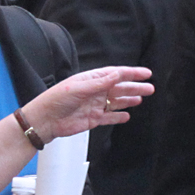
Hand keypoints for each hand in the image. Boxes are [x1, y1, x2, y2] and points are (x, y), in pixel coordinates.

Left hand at [25, 66, 153, 140]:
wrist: (45, 120)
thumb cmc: (56, 99)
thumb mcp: (79, 88)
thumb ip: (100, 83)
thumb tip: (117, 75)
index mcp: (92, 80)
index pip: (116, 74)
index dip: (132, 73)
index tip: (146, 73)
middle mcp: (96, 91)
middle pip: (120, 88)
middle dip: (135, 87)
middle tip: (150, 88)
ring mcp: (96, 105)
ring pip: (117, 102)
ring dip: (129, 100)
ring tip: (141, 99)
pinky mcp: (93, 119)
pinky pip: (109, 117)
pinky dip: (118, 117)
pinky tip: (127, 115)